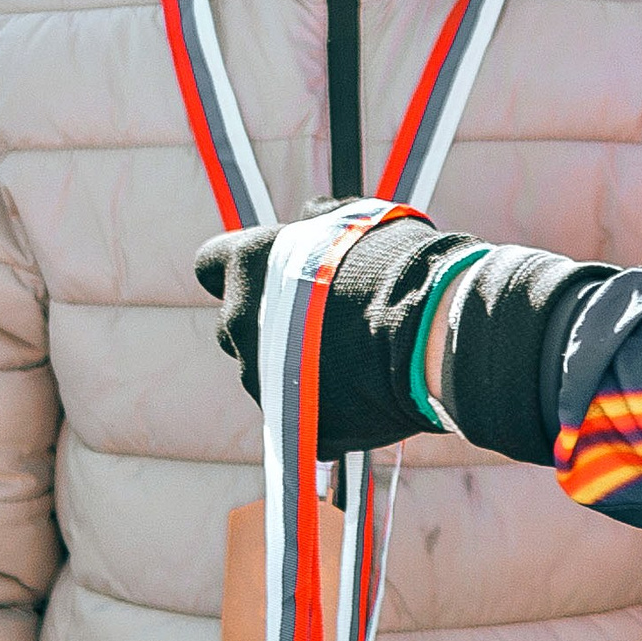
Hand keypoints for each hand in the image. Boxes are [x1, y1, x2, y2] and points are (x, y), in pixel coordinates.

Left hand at [195, 217, 614, 466]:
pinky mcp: (293, 425)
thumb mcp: (356, 219)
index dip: (240, 268)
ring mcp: (260, 381)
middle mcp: (237, 323)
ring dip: (296, 367)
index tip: (271, 273)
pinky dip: (326, 409)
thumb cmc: (399, 263)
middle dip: (270, 323)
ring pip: (266, 375)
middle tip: (324, 319)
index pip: (210, 263)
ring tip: (354, 359)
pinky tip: (367, 394)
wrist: (431, 329)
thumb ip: (319, 221)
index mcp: (245, 267)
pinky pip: (301, 417)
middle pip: (237, 325)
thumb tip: (311, 216)